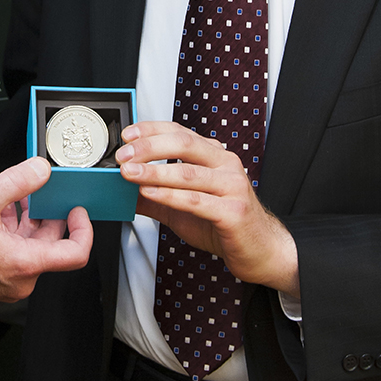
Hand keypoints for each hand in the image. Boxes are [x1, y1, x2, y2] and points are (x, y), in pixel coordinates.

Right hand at [0, 157, 92, 302]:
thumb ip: (16, 182)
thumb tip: (41, 169)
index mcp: (24, 263)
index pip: (76, 253)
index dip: (83, 228)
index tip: (77, 210)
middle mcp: (22, 279)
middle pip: (51, 243)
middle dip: (44, 214)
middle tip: (36, 192)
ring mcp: (10, 283)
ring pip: (32, 247)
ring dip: (26, 221)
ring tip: (10, 199)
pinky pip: (17, 254)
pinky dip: (13, 233)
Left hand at [117, 121, 298, 297]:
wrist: (260, 250)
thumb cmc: (224, 222)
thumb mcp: (182, 206)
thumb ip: (154, 195)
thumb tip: (120, 189)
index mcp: (213, 156)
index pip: (179, 132)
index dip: (151, 130)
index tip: (126, 136)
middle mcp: (225, 165)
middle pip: (183, 144)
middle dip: (148, 147)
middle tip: (122, 155)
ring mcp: (232, 187)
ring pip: (188, 173)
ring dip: (154, 172)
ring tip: (128, 173)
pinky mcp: (233, 212)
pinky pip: (197, 201)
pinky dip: (170, 196)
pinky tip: (149, 193)